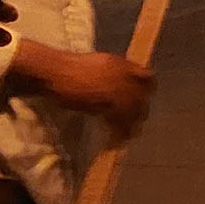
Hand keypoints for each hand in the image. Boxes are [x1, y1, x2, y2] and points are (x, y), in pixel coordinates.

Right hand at [33, 49, 154, 139]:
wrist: (56, 72)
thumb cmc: (72, 68)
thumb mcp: (100, 63)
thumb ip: (115, 73)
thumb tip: (125, 85)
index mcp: (121, 63)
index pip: (147, 76)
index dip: (148, 90)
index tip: (145, 100)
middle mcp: (122, 75)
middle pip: (141, 97)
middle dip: (140, 112)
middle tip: (137, 124)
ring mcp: (113, 89)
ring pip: (131, 110)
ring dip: (131, 124)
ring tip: (127, 135)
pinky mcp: (103, 103)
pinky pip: (117, 121)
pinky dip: (118, 132)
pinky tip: (115, 140)